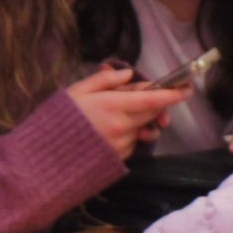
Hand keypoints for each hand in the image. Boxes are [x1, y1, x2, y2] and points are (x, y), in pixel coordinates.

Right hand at [66, 66, 188, 160]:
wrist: (46, 156)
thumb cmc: (58, 120)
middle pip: (152, 112)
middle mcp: (122, 126)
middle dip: (155, 104)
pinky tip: (109, 133)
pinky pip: (134, 142)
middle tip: (143, 97)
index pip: (151, 98)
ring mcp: (122, 144)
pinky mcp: (121, 158)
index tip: (187, 88)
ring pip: (144, 127)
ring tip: (119, 118)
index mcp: (111, 106)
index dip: (172, 93)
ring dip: (140, 120)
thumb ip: (103, 80)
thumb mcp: (75, 92)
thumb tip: (128, 74)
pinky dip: (129, 134)